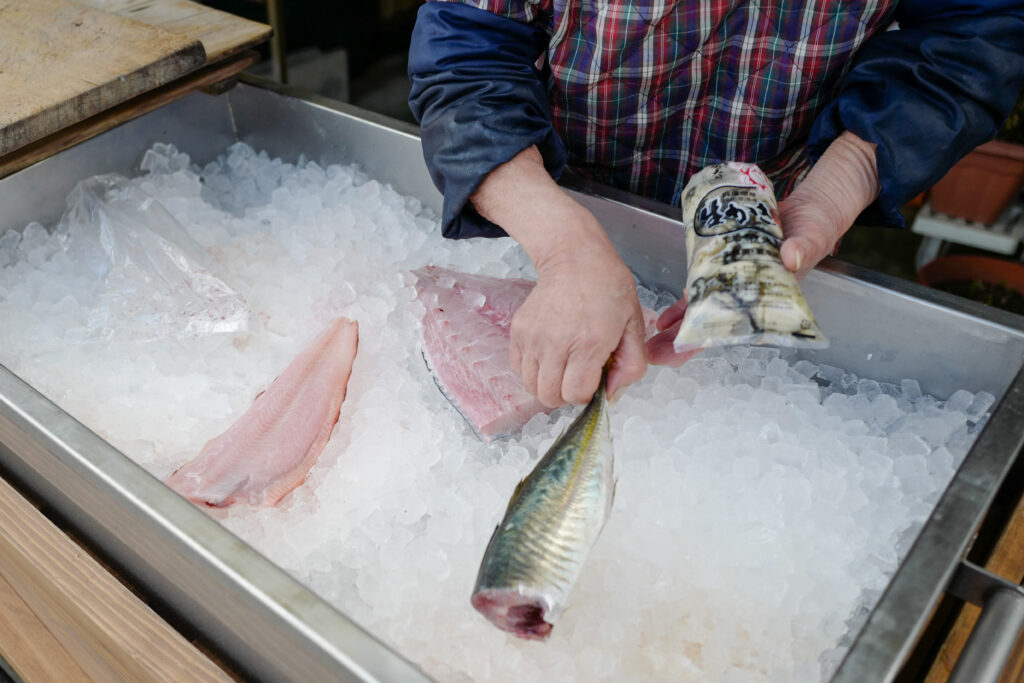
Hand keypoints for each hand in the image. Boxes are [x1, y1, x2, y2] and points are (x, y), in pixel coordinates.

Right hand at [471, 147, 646, 404]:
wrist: (575, 258)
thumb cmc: (609, 289)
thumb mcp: (634, 326)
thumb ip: (631, 366)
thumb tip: (610, 395)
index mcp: (588, 343)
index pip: (575, 395)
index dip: (587, 394)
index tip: (594, 379)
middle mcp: (556, 343)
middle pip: (549, 397)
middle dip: (566, 394)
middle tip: (578, 375)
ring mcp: (533, 337)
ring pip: (531, 386)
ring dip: (548, 384)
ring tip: (563, 366)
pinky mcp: (518, 331)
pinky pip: (518, 369)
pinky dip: (533, 371)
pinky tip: (549, 356)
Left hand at [646, 132, 879, 365]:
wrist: (811, 209)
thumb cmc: (816, 228)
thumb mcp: (813, 236)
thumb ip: (804, 246)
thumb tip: (791, 256)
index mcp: (768, 299)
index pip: (737, 326)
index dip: (711, 338)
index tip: (685, 348)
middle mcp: (749, 296)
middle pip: (713, 324)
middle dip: (684, 340)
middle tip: (654, 353)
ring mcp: (736, 283)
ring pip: (703, 309)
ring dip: (679, 323)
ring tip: (652, 337)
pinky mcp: (727, 266)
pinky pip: (702, 287)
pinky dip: (685, 299)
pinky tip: (663, 314)